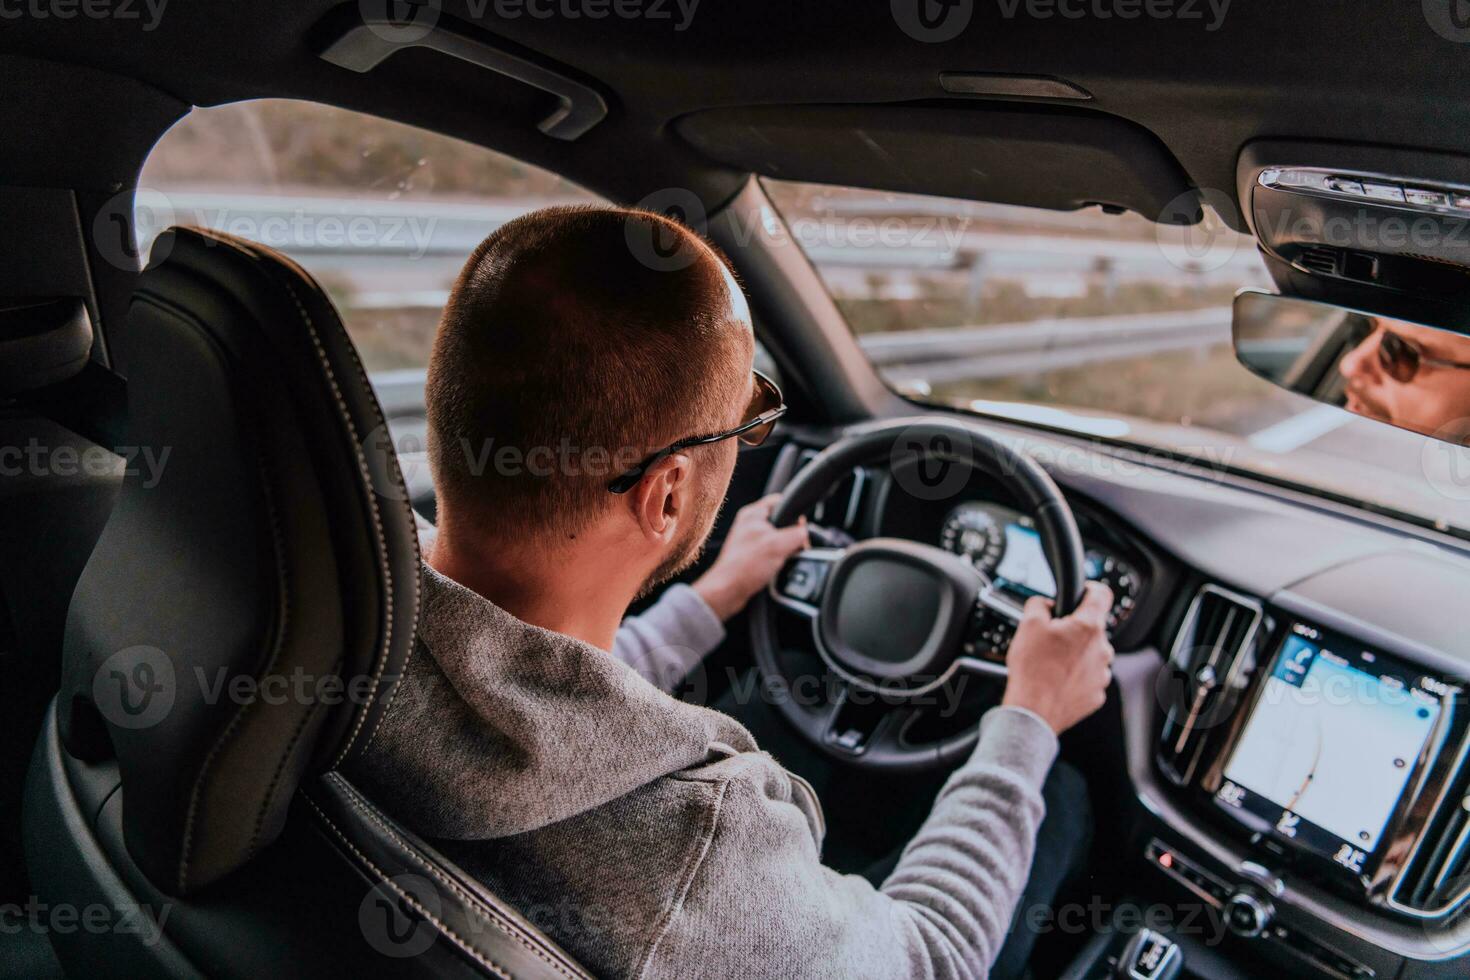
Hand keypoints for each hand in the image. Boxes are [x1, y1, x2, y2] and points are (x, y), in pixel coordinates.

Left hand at [693, 495, 808, 620]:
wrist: (728, 591)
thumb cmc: (744, 567)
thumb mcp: (779, 545)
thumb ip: (796, 533)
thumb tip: (804, 532)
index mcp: (753, 514)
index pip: (781, 501)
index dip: (795, 513)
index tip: (800, 528)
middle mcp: (750, 524)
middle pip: (782, 522)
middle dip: (791, 536)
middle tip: (790, 548)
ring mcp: (750, 540)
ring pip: (779, 539)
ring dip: (784, 550)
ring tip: (779, 560)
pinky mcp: (751, 555)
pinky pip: (772, 552)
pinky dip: (777, 559)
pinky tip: (774, 568)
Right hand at [1001, 582, 1114, 734]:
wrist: (1033, 711)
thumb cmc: (1033, 670)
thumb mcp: (1028, 624)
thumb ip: (1039, 604)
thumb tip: (1045, 604)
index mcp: (1088, 627)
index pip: (1102, 594)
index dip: (1090, 589)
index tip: (1082, 593)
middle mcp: (1102, 649)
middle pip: (1092, 628)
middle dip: (1073, 629)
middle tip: (1050, 638)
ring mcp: (1102, 673)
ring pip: (1091, 654)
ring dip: (1075, 654)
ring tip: (1052, 663)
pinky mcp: (1097, 693)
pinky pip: (1088, 676)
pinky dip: (1075, 675)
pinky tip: (1057, 679)